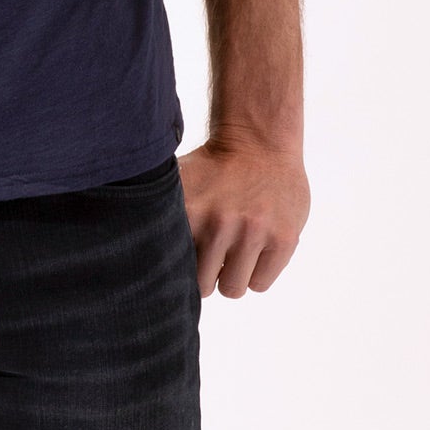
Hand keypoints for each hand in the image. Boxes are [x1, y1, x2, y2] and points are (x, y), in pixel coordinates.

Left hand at [177, 135, 309, 297]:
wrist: (259, 140)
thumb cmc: (215, 167)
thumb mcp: (181, 182)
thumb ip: (166, 216)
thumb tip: (146, 256)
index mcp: (189, 211)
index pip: (174, 269)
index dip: (179, 268)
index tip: (185, 257)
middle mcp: (219, 224)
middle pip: (203, 286)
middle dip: (207, 275)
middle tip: (212, 254)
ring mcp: (253, 232)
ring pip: (232, 289)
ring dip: (231, 276)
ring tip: (234, 251)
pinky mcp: (283, 240)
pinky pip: (260, 285)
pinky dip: (256, 274)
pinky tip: (255, 249)